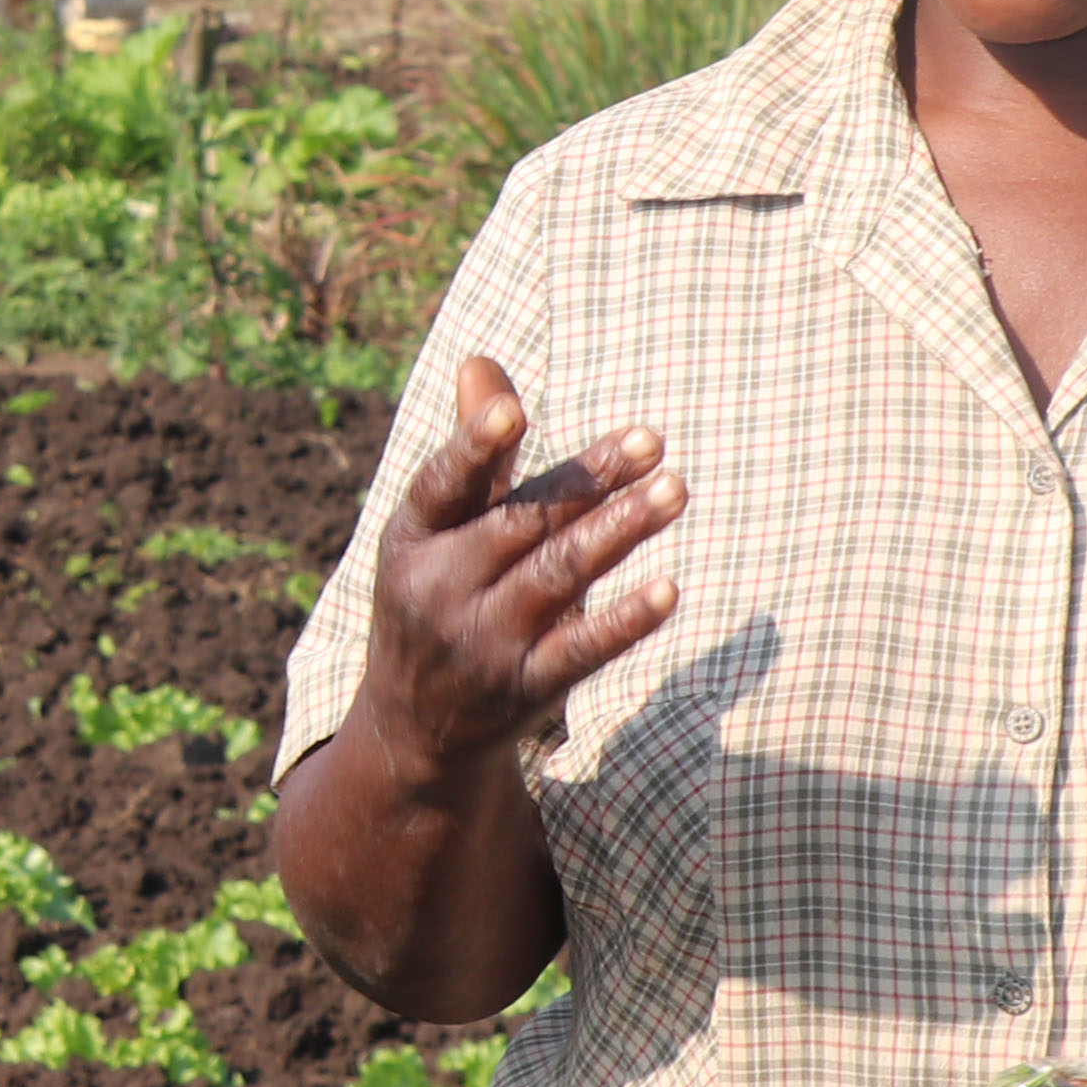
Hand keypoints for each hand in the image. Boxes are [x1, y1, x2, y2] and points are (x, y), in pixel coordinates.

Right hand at [358, 356, 684, 780]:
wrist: (413, 726)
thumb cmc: (436, 596)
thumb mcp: (436, 530)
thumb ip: (475, 452)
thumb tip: (480, 360)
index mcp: (412, 538)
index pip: (443, 486)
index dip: (473, 448)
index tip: (514, 413)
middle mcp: (440, 589)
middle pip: (521, 524)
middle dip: (587, 481)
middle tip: (652, 440)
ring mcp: (484, 641)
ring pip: (558, 577)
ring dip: (618, 532)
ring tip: (674, 490)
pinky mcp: (526, 687)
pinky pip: (580, 650)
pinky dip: (623, 621)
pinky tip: (667, 589)